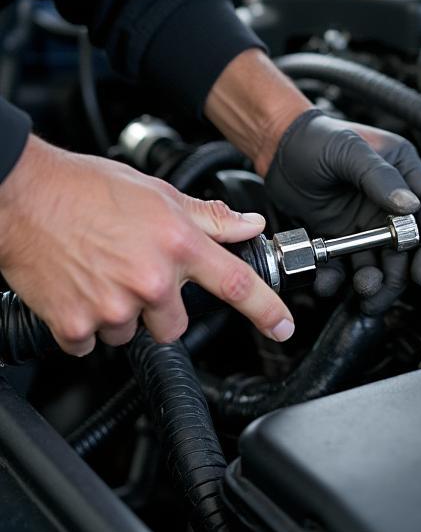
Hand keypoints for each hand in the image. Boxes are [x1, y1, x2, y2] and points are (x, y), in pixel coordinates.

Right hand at [0, 137, 294, 355]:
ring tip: (98, 275)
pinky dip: (83, 325)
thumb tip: (249, 226)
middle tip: (134, 278)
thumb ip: (209, 217)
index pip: (238, 285)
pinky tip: (76, 291)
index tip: (283, 328)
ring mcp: (113, 306)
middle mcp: (151, 280)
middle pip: (175, 325)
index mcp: (178, 245)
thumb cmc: (84, 188)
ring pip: (130, 333)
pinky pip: (90, 343)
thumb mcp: (159, 193)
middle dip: (160, 310)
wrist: (19, 193)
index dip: (267, 311)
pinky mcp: (75, 324)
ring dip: (119, 315)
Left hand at [265, 110, 420, 313]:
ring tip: (363, 293)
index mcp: (403, 172)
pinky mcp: (342, 235)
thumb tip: (409, 206)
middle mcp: (389, 200)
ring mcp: (366, 220)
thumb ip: (379, 177)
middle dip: (398, 274)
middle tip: (384, 291)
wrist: (276, 144)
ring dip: (374, 282)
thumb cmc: (315, 135)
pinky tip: (329, 283)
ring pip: (379, 261)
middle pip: (407, 246)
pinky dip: (339, 279)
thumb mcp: (349, 151)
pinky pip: (346, 265)